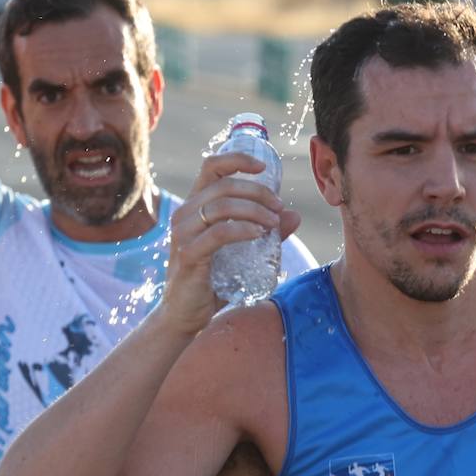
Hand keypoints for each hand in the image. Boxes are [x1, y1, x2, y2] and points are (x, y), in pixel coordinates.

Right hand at [161, 152, 301, 335]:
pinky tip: (259, 234)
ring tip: (273, 223)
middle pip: (224, 185)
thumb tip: (293, 214)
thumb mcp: (241, 252)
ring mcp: (183, 233)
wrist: (185, 316)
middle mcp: (184, 214)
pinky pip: (220, 233)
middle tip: (278, 206)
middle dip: (258, 191)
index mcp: (194, 206)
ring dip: (254, 210)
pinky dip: (243, 229)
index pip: (211, 167)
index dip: (237, 159)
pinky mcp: (188, 254)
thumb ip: (264, 231)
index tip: (263, 167)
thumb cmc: (212, 281)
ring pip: (223, 205)